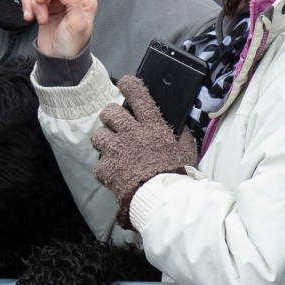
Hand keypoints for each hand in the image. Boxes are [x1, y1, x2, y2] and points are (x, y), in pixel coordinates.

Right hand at [21, 0, 96, 57]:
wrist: (58, 60)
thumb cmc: (71, 45)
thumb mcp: (77, 25)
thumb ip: (73, 1)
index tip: (40, 1)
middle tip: (39, 14)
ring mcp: (57, 2)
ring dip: (32, 3)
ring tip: (36, 19)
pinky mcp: (45, 7)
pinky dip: (27, 6)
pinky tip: (29, 17)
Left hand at [92, 75, 197, 229]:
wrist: (163, 200)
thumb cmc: (178, 174)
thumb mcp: (186, 151)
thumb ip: (182, 136)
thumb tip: (181, 126)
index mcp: (151, 126)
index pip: (138, 95)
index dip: (129, 85)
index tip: (125, 83)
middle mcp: (131, 132)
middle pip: (109, 112)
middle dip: (110, 117)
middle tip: (116, 126)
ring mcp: (116, 149)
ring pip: (98, 135)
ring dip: (104, 142)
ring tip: (112, 151)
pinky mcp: (106, 167)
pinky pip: (98, 164)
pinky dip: (105, 170)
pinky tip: (113, 175)